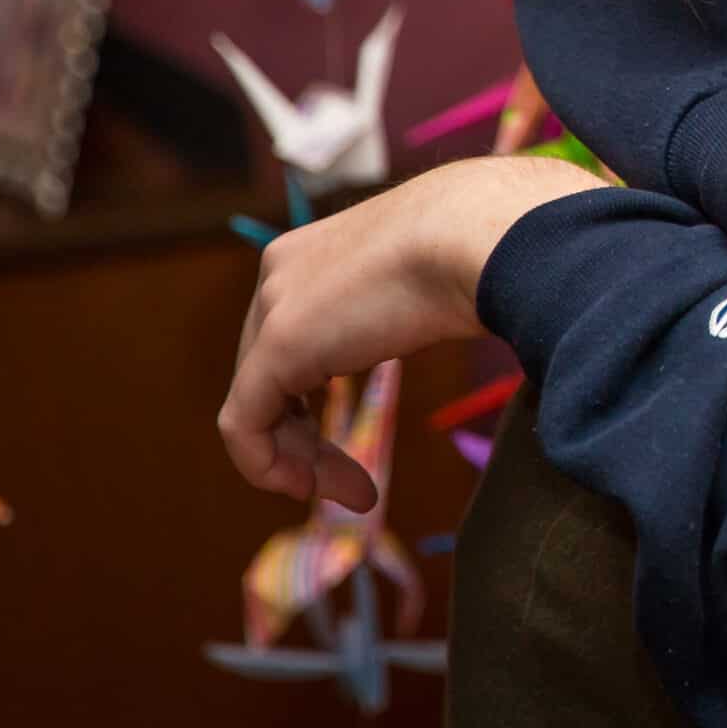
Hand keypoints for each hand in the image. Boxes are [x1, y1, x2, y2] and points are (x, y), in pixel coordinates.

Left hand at [219, 156, 602, 508]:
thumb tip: (456, 310)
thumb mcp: (437, 275)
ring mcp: (276, 305)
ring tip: (354, 496)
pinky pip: (244, 424)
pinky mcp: (279, 344)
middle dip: (307, 440)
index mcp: (315, 253)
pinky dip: (271, 467)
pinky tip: (313, 490)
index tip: (358, 441)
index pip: (292, 340)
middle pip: (271, 376)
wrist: (477, 230)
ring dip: (299, 461)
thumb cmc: (482, 244)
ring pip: (257, 404)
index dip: (314, 401)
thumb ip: (419, 299)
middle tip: (358, 486)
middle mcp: (281, 272)